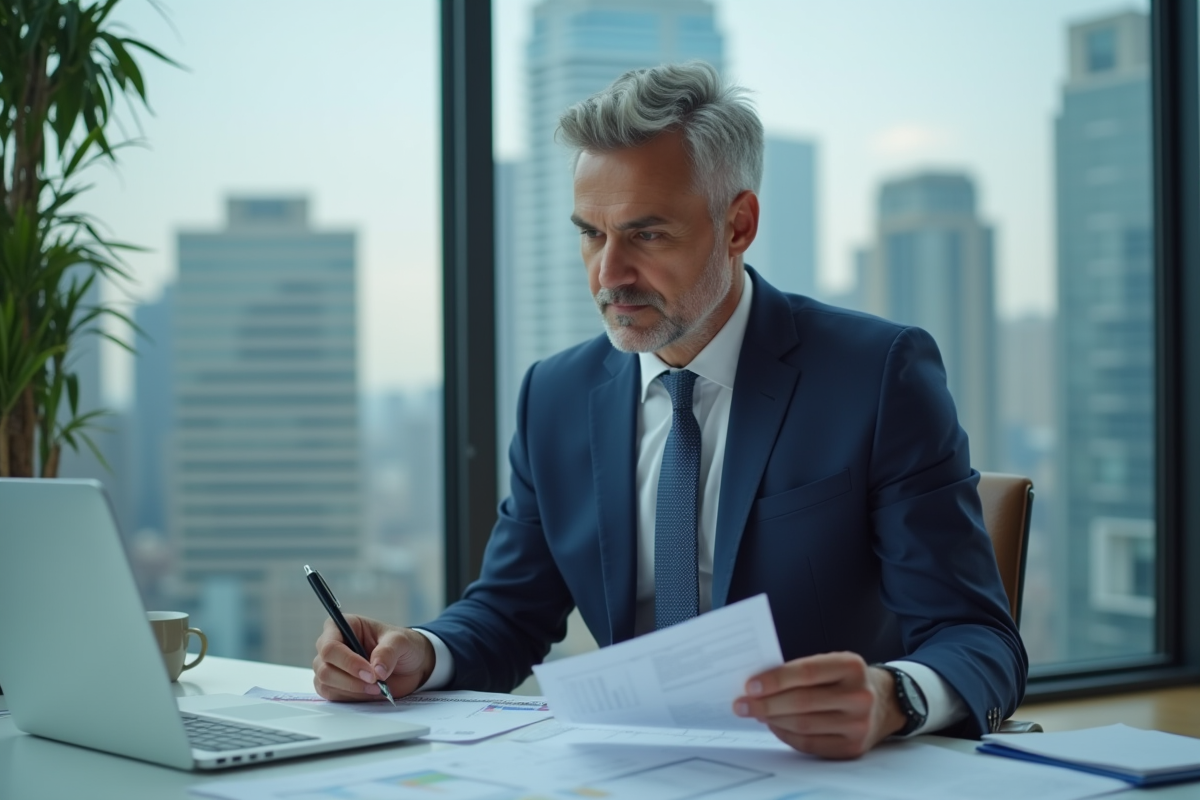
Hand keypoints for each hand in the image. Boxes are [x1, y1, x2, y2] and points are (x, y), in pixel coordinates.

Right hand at [312, 614, 434, 701]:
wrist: (411, 666)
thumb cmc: (403, 646)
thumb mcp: (401, 641)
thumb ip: (388, 651)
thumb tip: (377, 669)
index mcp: (345, 626)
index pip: (330, 645)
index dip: (347, 661)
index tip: (370, 673)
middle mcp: (333, 645)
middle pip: (324, 667)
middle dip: (350, 679)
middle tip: (376, 683)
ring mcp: (332, 666)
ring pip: (325, 683)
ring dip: (352, 689)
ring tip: (377, 688)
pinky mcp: (335, 684)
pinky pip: (331, 695)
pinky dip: (351, 697)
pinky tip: (369, 692)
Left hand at [733, 651, 906, 758]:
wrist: (884, 702)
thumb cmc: (845, 679)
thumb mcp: (832, 664)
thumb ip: (801, 670)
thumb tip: (758, 685)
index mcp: (851, 666)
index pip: (806, 672)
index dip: (774, 680)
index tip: (749, 685)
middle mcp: (859, 696)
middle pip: (802, 702)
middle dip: (765, 704)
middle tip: (741, 704)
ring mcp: (858, 725)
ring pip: (803, 725)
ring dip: (773, 720)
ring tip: (755, 713)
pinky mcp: (853, 747)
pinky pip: (810, 744)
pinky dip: (786, 735)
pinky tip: (773, 726)